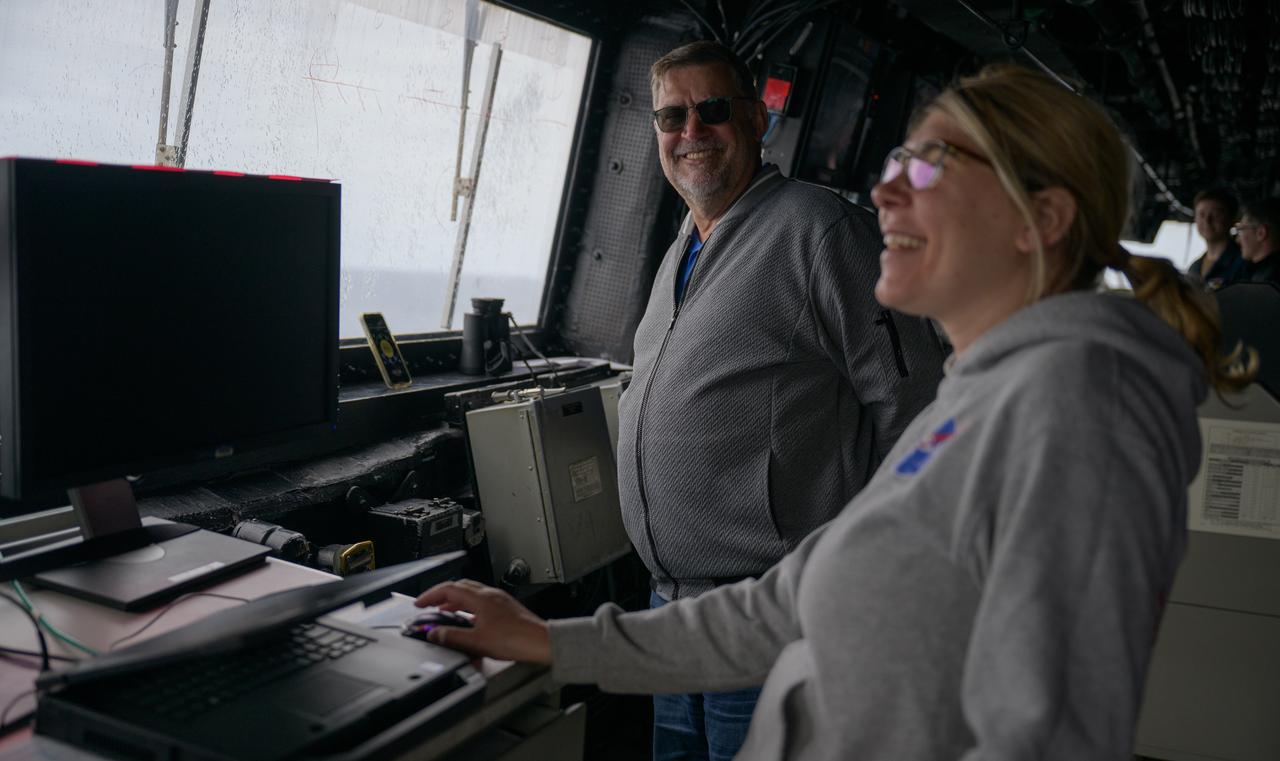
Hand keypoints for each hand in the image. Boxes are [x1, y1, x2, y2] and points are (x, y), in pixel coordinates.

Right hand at [413, 579, 551, 663]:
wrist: (541, 642)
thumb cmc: (516, 640)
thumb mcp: (477, 642)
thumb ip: (453, 637)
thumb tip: (435, 634)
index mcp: (481, 599)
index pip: (449, 589)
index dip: (431, 595)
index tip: (420, 603)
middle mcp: (490, 595)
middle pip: (460, 587)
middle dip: (441, 595)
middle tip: (430, 605)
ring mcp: (499, 600)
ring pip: (471, 593)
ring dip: (455, 600)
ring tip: (445, 612)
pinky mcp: (506, 608)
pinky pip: (481, 601)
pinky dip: (468, 606)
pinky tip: (468, 620)